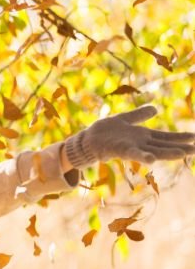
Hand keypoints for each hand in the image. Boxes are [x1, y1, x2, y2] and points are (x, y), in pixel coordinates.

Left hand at [63, 105, 194, 168]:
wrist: (87, 139)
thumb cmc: (104, 132)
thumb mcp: (125, 119)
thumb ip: (139, 115)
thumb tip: (155, 109)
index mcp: (142, 136)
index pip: (165, 137)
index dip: (180, 137)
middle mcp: (140, 144)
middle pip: (164, 146)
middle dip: (180, 148)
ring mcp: (131, 148)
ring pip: (153, 151)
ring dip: (167, 153)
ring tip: (183, 153)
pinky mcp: (120, 150)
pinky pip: (132, 154)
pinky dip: (142, 156)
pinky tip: (151, 159)